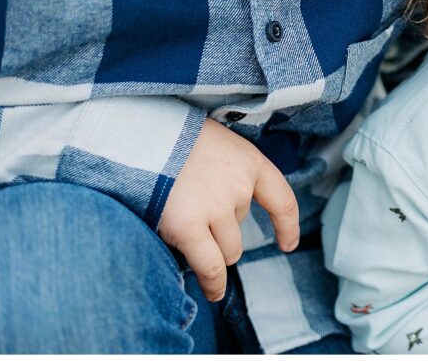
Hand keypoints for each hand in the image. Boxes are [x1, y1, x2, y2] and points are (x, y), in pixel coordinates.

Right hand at [159, 118, 299, 300]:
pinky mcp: (189, 226)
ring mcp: (216, 207)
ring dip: (210, 250)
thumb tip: (230, 211)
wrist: (140, 134)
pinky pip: (210, 267)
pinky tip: (213, 292)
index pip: (282, 200)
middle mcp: (240, 186)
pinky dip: (213, 283)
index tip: (287, 244)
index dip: (287, 225)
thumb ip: (228, 173)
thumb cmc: (173, 139)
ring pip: (227, 251)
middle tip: (190, 212)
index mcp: (250, 162)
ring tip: (182, 230)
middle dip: (220, 231)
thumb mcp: (216, 144)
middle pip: (241, 230)